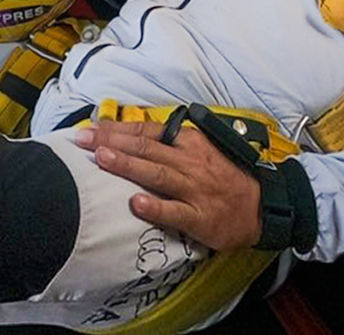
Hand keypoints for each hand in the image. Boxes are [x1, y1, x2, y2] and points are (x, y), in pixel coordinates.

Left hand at [75, 118, 262, 251]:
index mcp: (188, 142)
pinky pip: (175, 211)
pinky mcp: (200, 216)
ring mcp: (194, 189)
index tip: (89, 128)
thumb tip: (130, 135)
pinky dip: (156, 207)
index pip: (146, 131)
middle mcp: (189, 161)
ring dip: (128, 165)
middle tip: (82, 140)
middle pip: (145, 148)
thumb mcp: (200, 150)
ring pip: (156, 174)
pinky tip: (137, 204)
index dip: (116, 129)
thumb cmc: (224, 177)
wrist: (261, 206)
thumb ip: (169, 143)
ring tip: (102, 159)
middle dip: (111, 142)